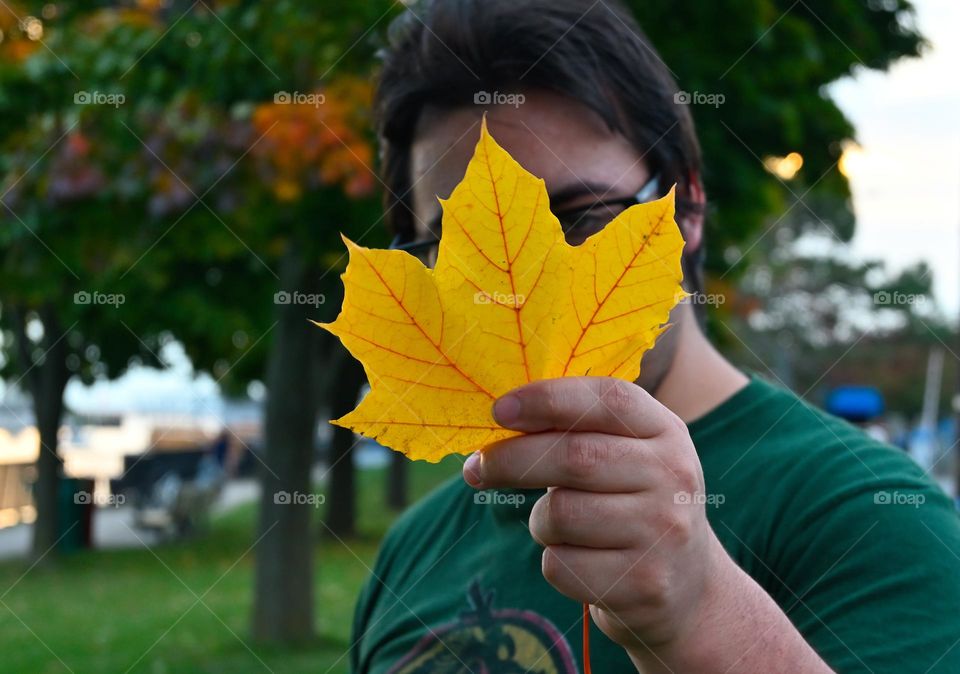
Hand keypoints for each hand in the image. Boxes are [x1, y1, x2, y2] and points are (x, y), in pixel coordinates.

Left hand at [463, 376, 729, 655]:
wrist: (689, 591)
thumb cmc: (634, 507)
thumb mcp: (628, 456)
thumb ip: (579, 429)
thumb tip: (500, 418)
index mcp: (666, 432)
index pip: (609, 399)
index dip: (547, 398)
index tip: (499, 409)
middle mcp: (673, 477)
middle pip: (574, 456)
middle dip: (511, 460)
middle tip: (477, 468)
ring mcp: (664, 533)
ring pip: (561, 515)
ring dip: (540, 521)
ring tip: (560, 526)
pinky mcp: (645, 585)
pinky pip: (561, 566)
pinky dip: (554, 563)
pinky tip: (582, 562)